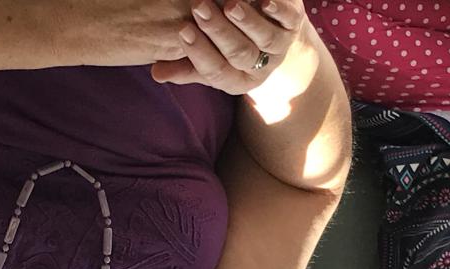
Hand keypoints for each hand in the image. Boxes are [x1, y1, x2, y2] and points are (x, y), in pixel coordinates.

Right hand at [152, 0, 304, 95]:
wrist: (275, 36)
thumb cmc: (230, 50)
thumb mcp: (209, 61)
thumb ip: (184, 66)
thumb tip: (156, 73)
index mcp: (235, 81)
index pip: (215, 71)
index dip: (199, 52)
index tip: (182, 30)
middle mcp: (259, 68)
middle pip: (239, 53)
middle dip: (218, 31)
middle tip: (199, 7)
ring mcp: (278, 47)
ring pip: (264, 38)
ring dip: (247, 21)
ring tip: (229, 5)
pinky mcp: (294, 25)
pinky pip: (288, 19)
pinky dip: (278, 9)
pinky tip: (265, 0)